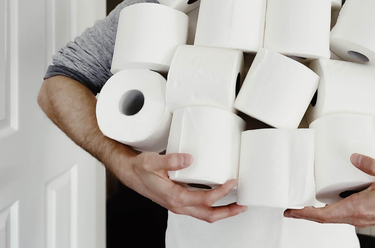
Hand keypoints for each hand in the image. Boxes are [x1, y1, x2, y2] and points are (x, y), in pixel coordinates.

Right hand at [117, 151, 247, 222]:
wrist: (131, 174)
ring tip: (237, 205)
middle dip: (228, 212)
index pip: (204, 199)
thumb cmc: (141, 169)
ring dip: (222, 212)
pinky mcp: (179, 201)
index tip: (232, 182)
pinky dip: (213, 207)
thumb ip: (171, 160)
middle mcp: (178, 204)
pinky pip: (199, 209)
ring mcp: (179, 205)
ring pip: (205, 214)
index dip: (221, 193)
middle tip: (243, 206)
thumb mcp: (153, 161)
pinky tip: (219, 198)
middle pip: (208, 215)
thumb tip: (188, 159)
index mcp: (174, 196)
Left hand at [283, 153, 374, 226]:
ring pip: (333, 218)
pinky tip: (326, 203)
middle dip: (307, 214)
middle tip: (292, 208)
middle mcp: (356, 216)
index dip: (306, 214)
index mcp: (358, 208)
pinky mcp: (362, 215)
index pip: (325, 215)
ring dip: (317, 213)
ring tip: (305, 205)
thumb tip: (354, 157)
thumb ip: (370, 164)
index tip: (293, 211)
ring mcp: (359, 218)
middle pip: (325, 218)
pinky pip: (341, 215)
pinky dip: (329, 211)